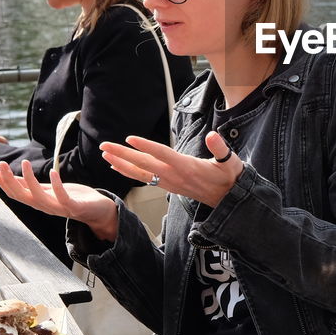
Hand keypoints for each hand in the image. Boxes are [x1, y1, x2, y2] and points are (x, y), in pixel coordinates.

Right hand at [0, 159, 118, 240]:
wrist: (99, 211)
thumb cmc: (73, 198)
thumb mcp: (49, 190)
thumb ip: (32, 186)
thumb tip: (13, 178)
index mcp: (38, 202)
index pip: (15, 194)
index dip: (3, 182)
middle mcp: (45, 207)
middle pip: (22, 196)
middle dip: (9, 181)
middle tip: (1, 164)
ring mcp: (59, 208)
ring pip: (39, 198)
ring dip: (30, 180)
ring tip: (25, 163)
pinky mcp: (74, 207)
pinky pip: (63, 198)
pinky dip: (56, 186)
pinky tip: (52, 172)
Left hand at [99, 131, 241, 207]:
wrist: (227, 200)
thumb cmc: (229, 178)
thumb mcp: (230, 162)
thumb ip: (220, 149)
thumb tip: (212, 135)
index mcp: (187, 167)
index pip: (162, 154)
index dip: (146, 146)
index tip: (130, 139)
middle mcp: (174, 176)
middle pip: (144, 164)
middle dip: (123, 154)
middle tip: (105, 146)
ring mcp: (169, 182)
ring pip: (141, 173)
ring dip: (121, 164)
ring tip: (105, 155)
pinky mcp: (168, 186)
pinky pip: (144, 180)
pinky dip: (129, 173)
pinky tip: (118, 168)